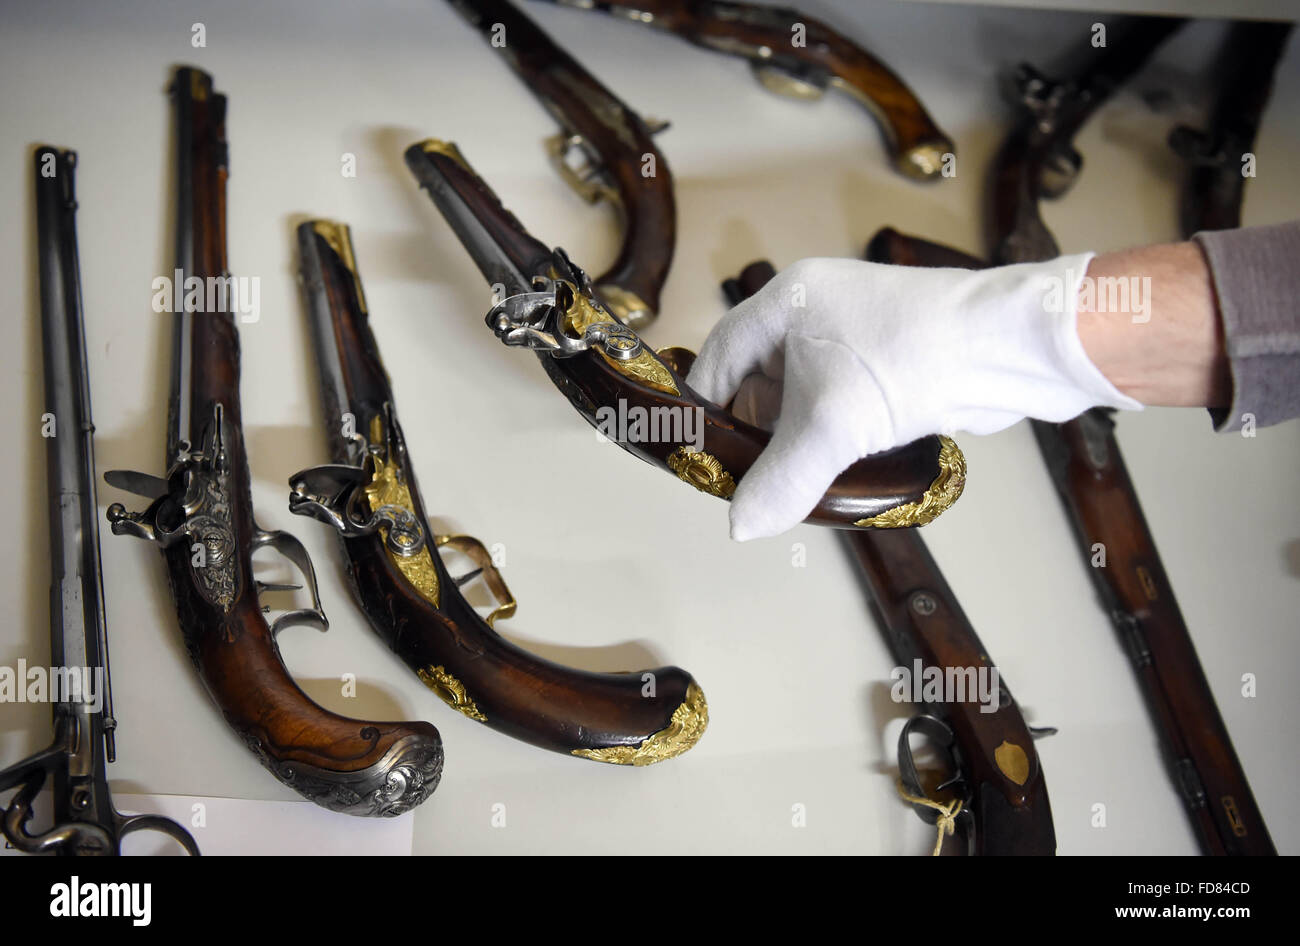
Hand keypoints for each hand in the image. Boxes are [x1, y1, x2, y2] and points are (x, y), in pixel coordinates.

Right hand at [686, 256, 1140, 539]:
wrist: (1009, 348)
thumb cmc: (910, 361)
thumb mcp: (831, 425)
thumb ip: (780, 479)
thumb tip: (740, 528)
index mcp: (791, 299)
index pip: (723, 352)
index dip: (707, 405)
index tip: (699, 453)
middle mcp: (821, 308)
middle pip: (762, 377)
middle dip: (755, 429)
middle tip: (748, 477)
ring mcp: (861, 332)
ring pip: (806, 393)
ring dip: (797, 437)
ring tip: (792, 481)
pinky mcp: (895, 359)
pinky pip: (843, 400)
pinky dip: (835, 434)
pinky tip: (837, 469)